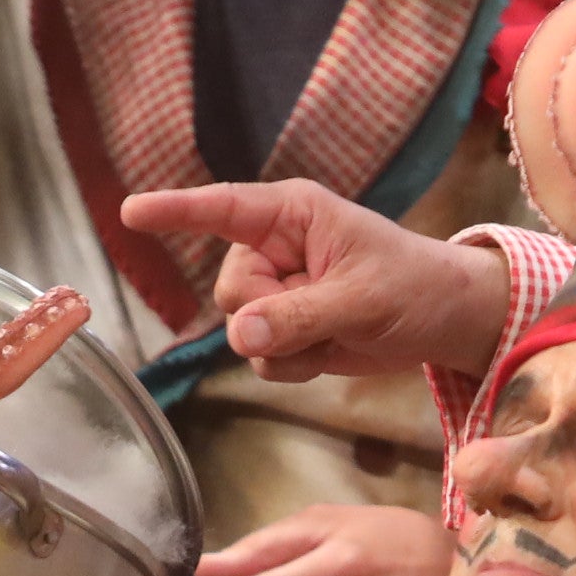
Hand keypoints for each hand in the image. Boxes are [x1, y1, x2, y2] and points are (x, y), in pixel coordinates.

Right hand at [119, 183, 514, 382]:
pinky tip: (328, 352)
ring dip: (285, 346)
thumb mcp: (360, 297)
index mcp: (291, 216)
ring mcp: (278, 293)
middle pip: (230, 292)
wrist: (444, 321)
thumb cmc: (413, 285)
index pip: (222, 209)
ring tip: (335, 329)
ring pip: (241, 331)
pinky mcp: (286, 331)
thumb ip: (298, 315)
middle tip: (324, 312)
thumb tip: (241, 335)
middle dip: (268, 314)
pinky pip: (261, 359)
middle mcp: (275, 250)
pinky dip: (292, 366)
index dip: (176, 211)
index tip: (131, 212)